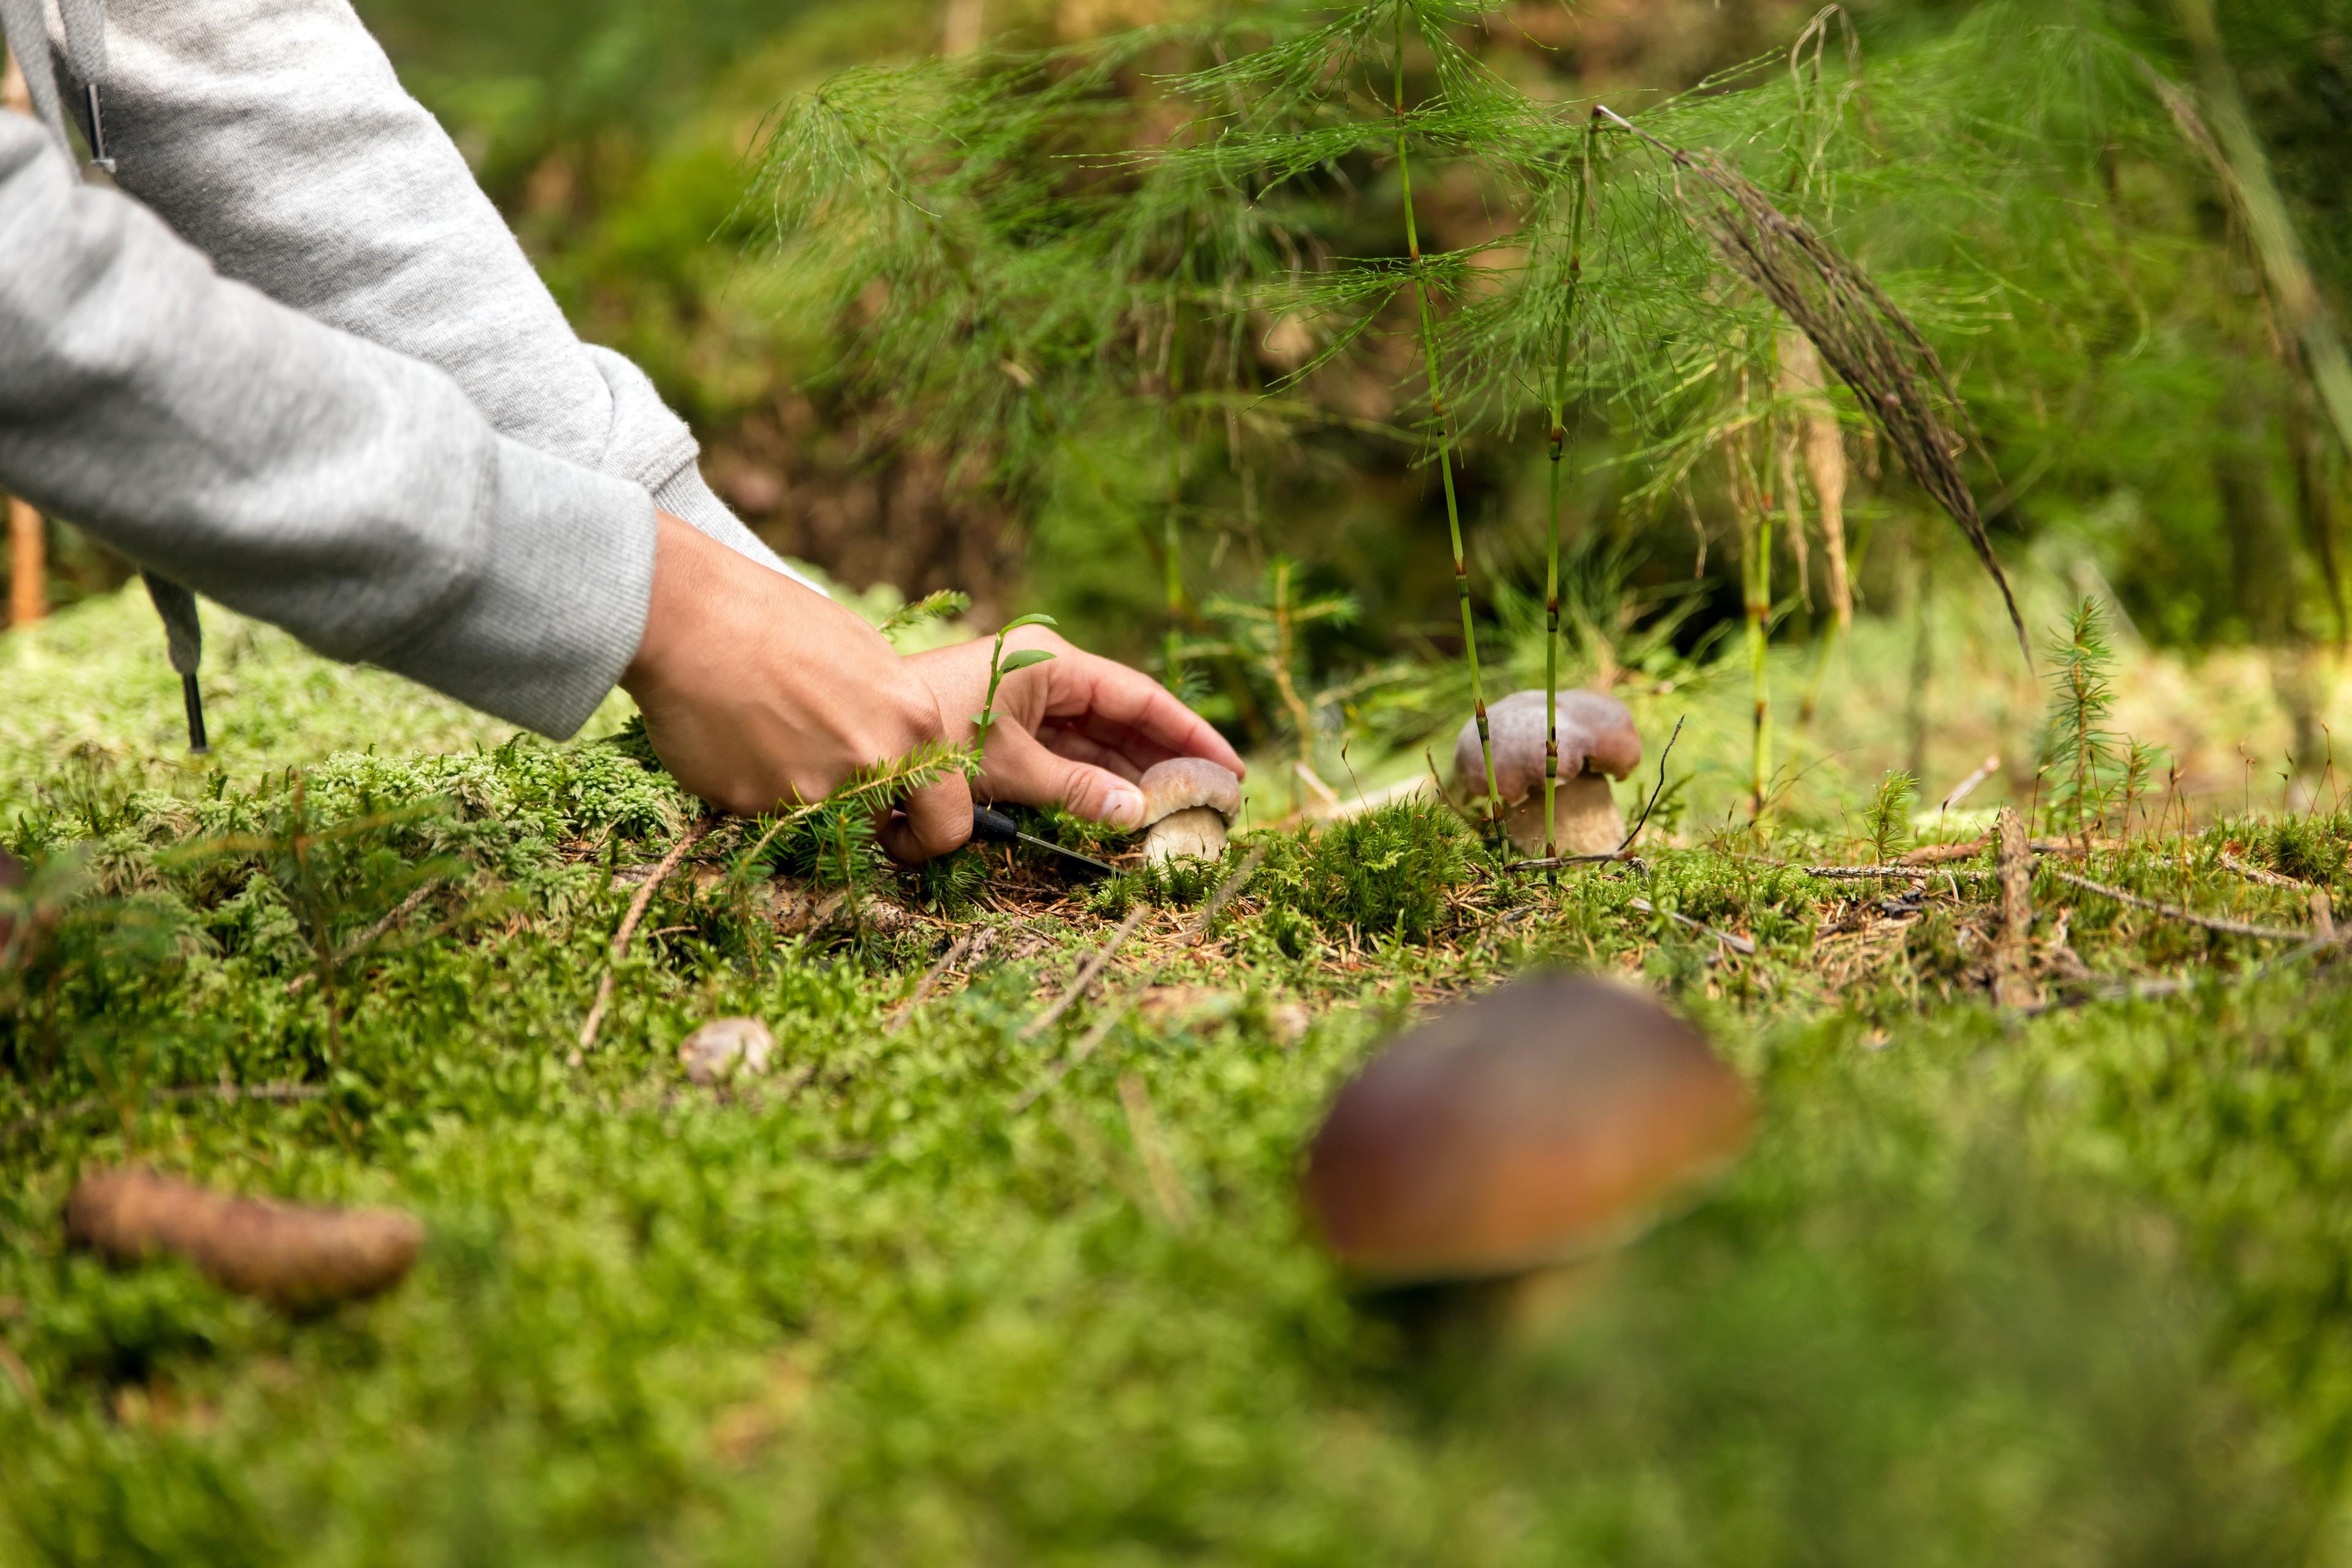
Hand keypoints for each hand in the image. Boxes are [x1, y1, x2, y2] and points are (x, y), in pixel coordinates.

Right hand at [621, 513, 971, 861]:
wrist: (692, 615)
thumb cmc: (777, 620)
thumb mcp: (864, 658)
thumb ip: (889, 717)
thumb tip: (897, 754)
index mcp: (914, 724)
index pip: (949, 823)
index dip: (926, 834)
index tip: (901, 829)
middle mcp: (874, 764)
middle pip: (878, 822)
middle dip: (855, 809)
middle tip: (816, 763)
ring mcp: (815, 790)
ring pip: (817, 819)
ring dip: (795, 790)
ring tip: (763, 728)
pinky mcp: (757, 804)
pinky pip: (762, 809)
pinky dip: (747, 782)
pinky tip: (730, 733)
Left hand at [907, 626, 1243, 827]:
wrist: (859, 732)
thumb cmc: (930, 734)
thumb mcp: (1010, 765)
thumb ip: (1077, 790)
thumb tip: (1139, 813)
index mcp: (1052, 663)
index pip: (1139, 697)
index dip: (1188, 734)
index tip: (1228, 767)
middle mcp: (1046, 677)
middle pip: (1123, 722)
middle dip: (1165, 762)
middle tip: (1211, 801)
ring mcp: (1027, 704)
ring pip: (1095, 745)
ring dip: (1130, 779)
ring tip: (1176, 814)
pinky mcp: (1007, 731)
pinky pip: (1064, 759)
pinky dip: (1092, 785)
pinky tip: (1123, 813)